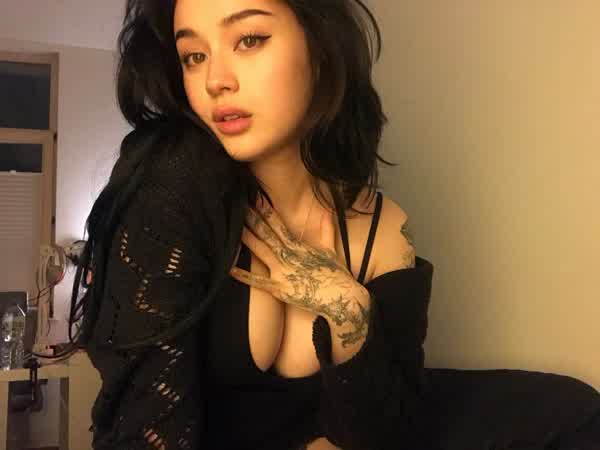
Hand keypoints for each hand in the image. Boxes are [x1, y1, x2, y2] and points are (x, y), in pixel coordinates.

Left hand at [229, 194, 370, 345]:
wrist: (343, 298)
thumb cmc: (337, 275)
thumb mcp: (331, 250)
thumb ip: (327, 229)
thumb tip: (327, 211)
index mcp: (299, 246)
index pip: (279, 225)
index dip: (267, 211)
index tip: (256, 198)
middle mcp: (289, 256)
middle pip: (267, 234)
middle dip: (253, 219)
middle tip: (239, 205)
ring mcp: (284, 272)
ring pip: (262, 251)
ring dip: (248, 238)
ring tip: (233, 227)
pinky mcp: (281, 289)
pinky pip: (259, 282)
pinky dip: (245, 276)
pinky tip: (230, 269)